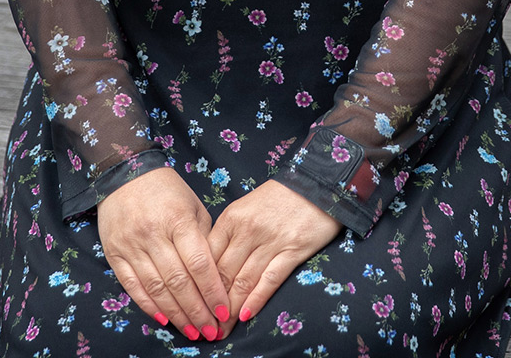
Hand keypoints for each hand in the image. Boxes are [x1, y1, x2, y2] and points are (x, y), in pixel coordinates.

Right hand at [96, 167, 231, 342]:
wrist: (124, 173)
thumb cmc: (167, 190)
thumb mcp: (193, 206)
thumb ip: (204, 238)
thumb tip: (217, 276)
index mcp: (178, 220)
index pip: (199, 263)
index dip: (212, 291)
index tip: (224, 311)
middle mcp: (153, 234)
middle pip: (178, 281)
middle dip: (197, 311)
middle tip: (211, 331)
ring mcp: (131, 245)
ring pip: (156, 288)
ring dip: (176, 314)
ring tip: (192, 331)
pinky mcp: (114, 253)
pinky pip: (132, 286)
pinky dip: (148, 305)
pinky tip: (164, 319)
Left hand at [208, 180, 342, 326]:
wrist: (317, 183)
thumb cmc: (279, 197)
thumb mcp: (246, 207)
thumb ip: (229, 234)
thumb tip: (211, 266)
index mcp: (231, 218)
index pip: (207, 256)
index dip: (199, 284)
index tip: (194, 303)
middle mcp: (248, 230)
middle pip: (223, 273)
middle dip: (212, 303)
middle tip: (205, 325)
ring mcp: (271, 241)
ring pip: (243, 281)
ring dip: (231, 309)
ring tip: (223, 328)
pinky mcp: (293, 250)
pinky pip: (270, 280)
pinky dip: (256, 299)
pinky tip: (246, 315)